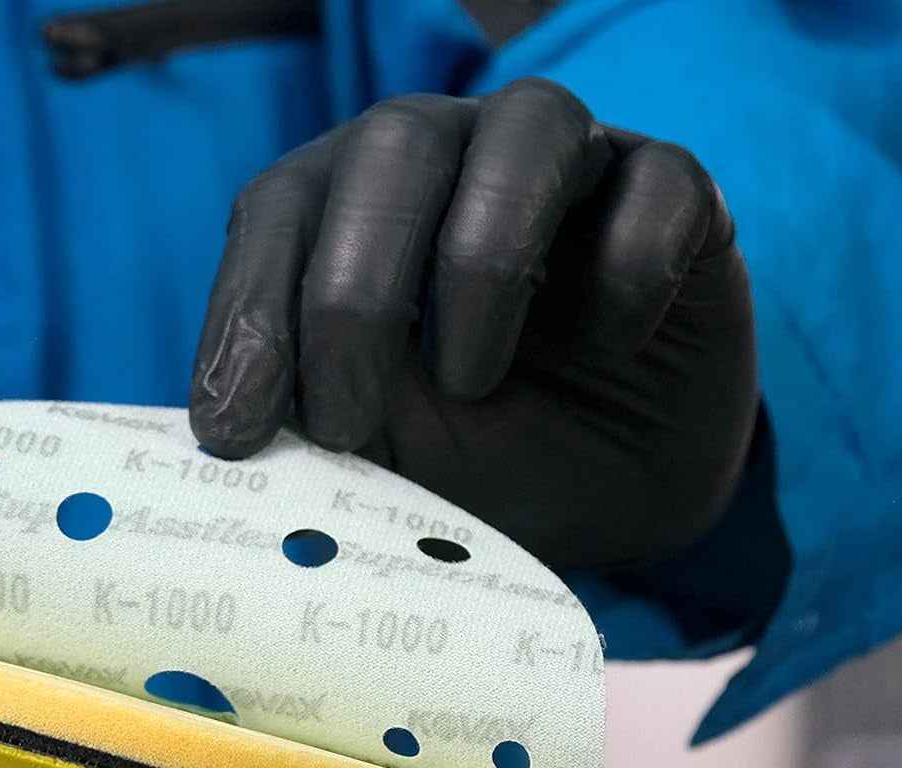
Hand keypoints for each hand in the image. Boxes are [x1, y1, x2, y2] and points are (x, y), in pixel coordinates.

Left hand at [191, 79, 758, 572]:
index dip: (248, 310)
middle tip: (341, 426)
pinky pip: (659, 189)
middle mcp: (457, 163)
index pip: (281, 209)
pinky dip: (627, 275)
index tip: (233, 431)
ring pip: (525, 129)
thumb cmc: (473, 465)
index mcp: (357, 210)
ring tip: (470, 386)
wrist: (610, 504)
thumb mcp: (378, 463)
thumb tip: (221, 442)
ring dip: (481, 266)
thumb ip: (308, 436)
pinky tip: (611, 350)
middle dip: (351, 295)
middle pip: (391, 148)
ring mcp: (573, 167)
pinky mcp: (680, 197)